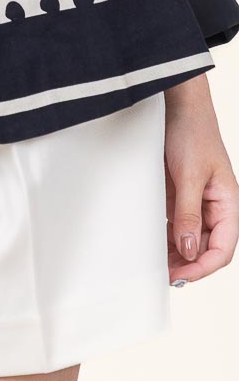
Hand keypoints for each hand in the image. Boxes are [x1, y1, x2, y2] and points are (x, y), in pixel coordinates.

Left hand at [163, 73, 238, 283]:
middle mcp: (215, 207)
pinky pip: (176, 224)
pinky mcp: (179, 195)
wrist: (178, 106)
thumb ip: (189, 213)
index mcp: (228, 204)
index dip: (203, 266)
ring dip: (175, 253)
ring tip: (155, 263)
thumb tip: (188, 250)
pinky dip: (166, 236)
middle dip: (187, 264)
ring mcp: (197, 202)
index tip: (181, 275)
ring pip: (189, 239)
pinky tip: (153, 243)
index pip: (222, 248)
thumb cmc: (193, 132)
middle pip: (205, 248)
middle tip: (163, 274)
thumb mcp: (190, 175)